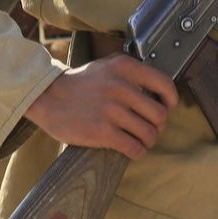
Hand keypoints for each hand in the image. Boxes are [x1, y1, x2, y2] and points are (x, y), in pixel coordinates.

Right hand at [25, 55, 178, 160]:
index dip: (170, 101)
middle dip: (158, 126)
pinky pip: (134, 148)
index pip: (165, 85)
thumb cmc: (80, 83)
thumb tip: (159, 90)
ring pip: (149, 133)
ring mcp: (112, 110)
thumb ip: (132, 73)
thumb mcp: (107, 66)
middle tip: (149, 128)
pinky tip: (132, 150)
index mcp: (125, 67)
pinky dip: (137, 152)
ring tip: (140, 140)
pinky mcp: (102, 132)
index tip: (167, 107)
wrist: (47, 97)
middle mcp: (121, 87)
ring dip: (148, 141)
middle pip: (160, 114)